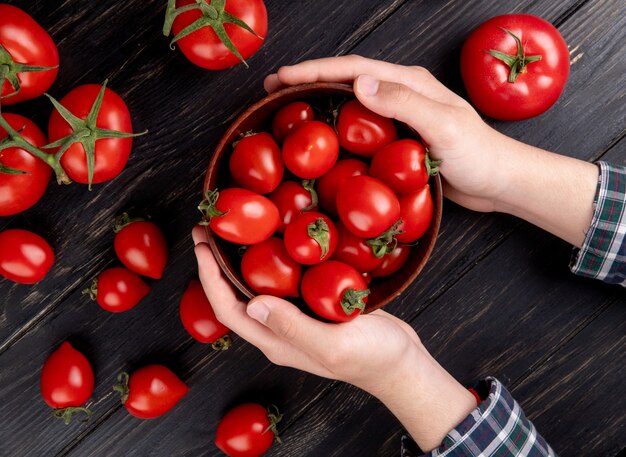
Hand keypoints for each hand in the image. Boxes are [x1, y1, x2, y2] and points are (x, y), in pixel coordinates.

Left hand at [192, 226, 475, 450]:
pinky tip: (278, 237)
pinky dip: (273, 258)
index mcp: (275, 342)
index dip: (210, 279)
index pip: (229, 310)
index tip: (201, 247)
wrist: (402, 362)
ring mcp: (296, 318)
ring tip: (234, 229)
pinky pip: (285, 280)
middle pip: (236, 296)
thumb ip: (292, 326)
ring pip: (258, 286)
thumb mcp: (332, 344)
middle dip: (217, 264)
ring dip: (241, 259)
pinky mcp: (314, 305)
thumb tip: (250, 304)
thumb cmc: (371, 357)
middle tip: (209, 229)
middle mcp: (279, 329)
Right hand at [265, 55, 507, 211]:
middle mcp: (400, 94)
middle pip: (346, 82)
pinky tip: (320, 142)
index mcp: (409, 83)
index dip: (316, 71)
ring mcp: (398, 117)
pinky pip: (359, 130)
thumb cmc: (478, 154)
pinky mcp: (397, 140)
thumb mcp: (444, 126)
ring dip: (318, 105)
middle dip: (309, 82)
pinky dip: (335, 130)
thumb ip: (404, 104)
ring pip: (349, 105)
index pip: (354, 69)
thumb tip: (358, 85)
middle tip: (273, 91)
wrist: (499, 181)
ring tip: (288, 112)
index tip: (282, 77)